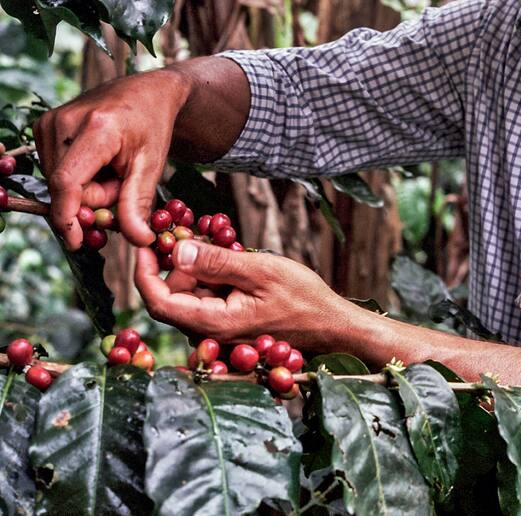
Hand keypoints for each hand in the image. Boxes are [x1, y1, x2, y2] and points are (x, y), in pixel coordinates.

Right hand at [34, 70, 190, 249]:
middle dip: (94, 198)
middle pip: (66, 187)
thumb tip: (138, 241)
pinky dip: (78, 174)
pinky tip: (97, 159)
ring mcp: (51, 121)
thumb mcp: (152, 165)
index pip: (68, 182)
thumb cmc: (153, 126)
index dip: (68, 217)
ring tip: (112, 166)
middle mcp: (65, 121)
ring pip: (58, 181)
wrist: (147, 91)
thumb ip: (138, 204)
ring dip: (86, 187)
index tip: (77, 241)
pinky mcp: (44, 125)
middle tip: (122, 180)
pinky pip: (54, 168)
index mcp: (97, 128)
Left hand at [134, 241, 354, 348]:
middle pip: (172, 296)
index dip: (145, 271)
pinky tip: (233, 261)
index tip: (146, 242)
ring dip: (197, 268)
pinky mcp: (230, 326)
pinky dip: (212, 277)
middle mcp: (210, 333)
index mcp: (214, 322)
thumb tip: (176, 250)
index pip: (159, 301)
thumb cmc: (302, 298)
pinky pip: (208, 300)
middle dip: (176, 263)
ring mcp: (220, 332)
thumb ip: (217, 262)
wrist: (331, 325)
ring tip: (224, 245)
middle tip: (194, 231)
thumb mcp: (260, 270)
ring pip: (190, 296)